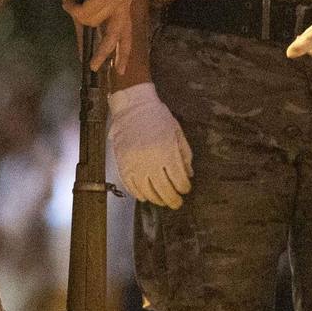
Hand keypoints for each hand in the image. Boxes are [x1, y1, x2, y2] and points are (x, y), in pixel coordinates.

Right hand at [59, 0, 131, 72]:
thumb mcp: (83, 13)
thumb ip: (87, 31)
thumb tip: (85, 55)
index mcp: (121, 6)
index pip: (126, 33)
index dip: (123, 52)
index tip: (121, 70)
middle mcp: (124, 1)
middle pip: (115, 34)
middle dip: (103, 51)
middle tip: (94, 66)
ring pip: (93, 23)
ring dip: (79, 15)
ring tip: (75, 0)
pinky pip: (86, 14)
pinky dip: (76, 8)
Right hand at [108, 82, 192, 208]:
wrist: (133, 108)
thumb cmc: (158, 118)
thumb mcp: (177, 133)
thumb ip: (184, 155)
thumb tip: (188, 175)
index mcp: (168, 153)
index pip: (179, 181)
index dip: (184, 188)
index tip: (185, 189)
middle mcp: (151, 162)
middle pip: (164, 190)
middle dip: (173, 200)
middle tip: (176, 203)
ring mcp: (135, 166)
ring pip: (147, 192)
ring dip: (157, 200)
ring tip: (163, 201)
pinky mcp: (123, 166)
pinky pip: (131, 187)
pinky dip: (139, 195)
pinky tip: (145, 196)